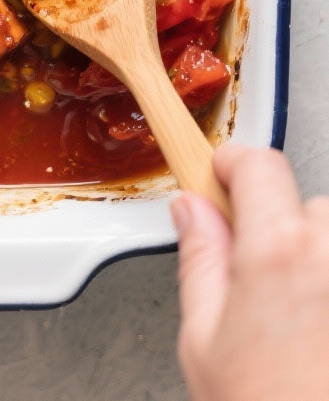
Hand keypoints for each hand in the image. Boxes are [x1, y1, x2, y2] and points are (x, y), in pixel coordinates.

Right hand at [172, 143, 328, 400]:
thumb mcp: (203, 342)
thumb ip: (200, 260)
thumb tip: (192, 210)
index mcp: (277, 252)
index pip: (260, 165)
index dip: (236, 166)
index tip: (224, 175)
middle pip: (307, 207)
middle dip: (283, 233)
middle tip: (264, 290)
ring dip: (321, 265)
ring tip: (306, 328)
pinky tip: (321, 340)